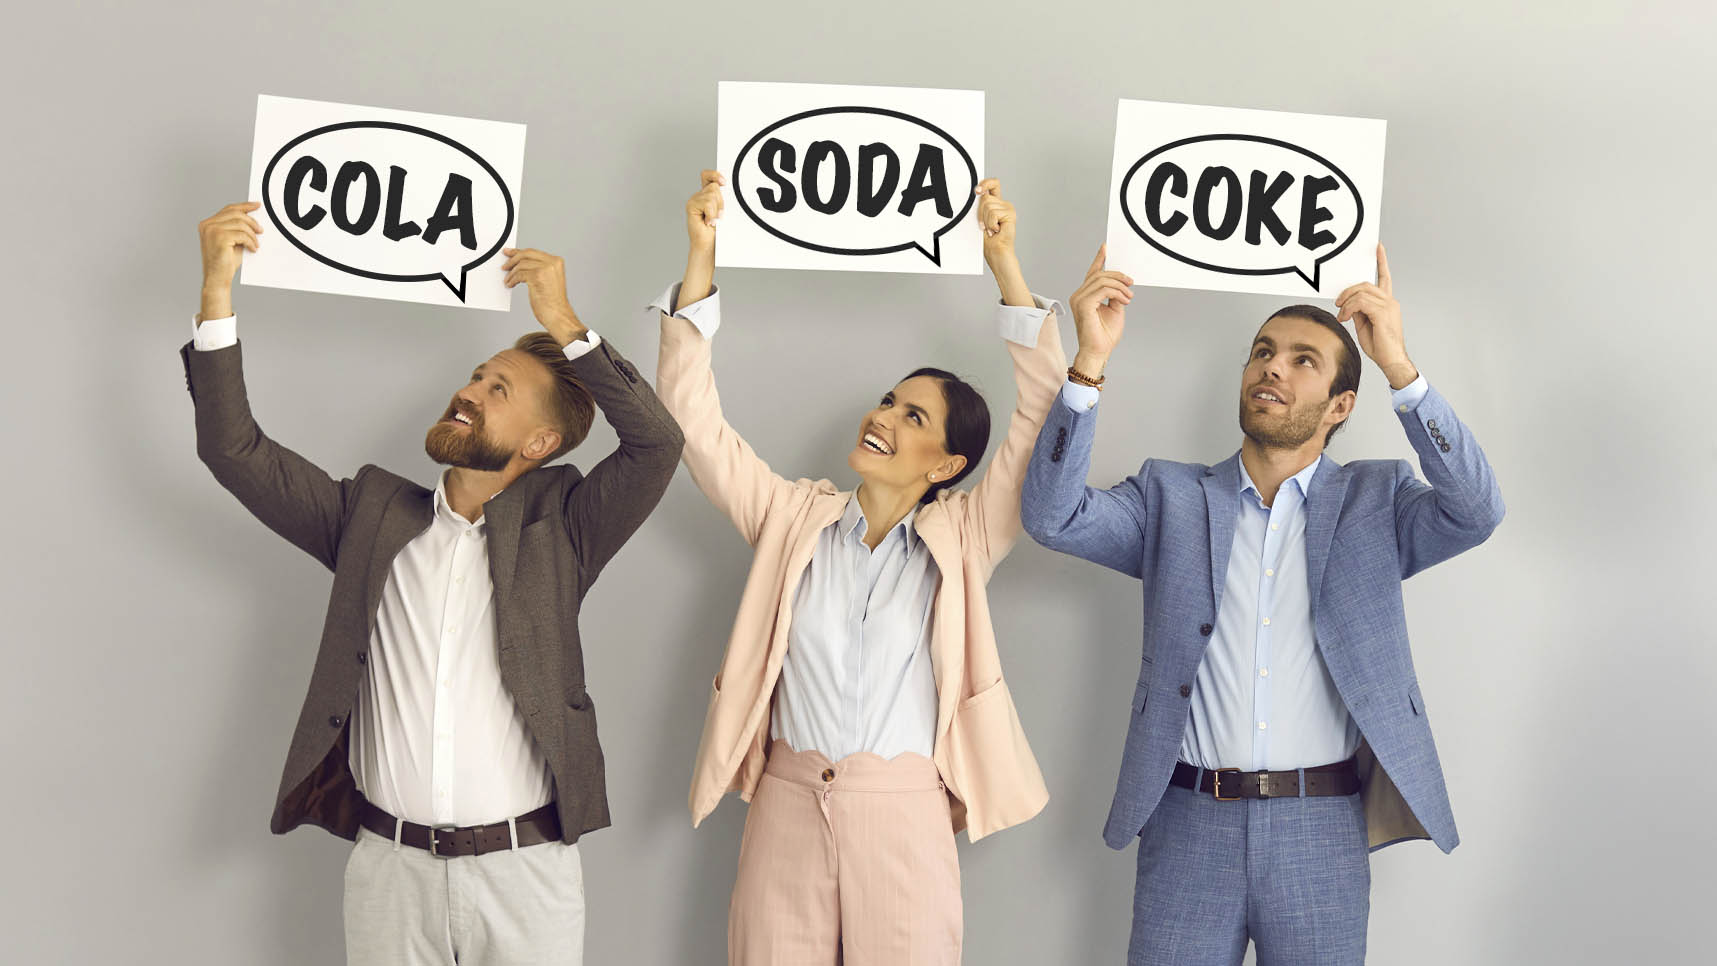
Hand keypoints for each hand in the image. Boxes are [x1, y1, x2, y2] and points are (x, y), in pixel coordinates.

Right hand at [197, 201, 261, 319]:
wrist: (217, 279)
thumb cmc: (226, 261)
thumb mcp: (232, 241)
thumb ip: (237, 228)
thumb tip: (253, 217)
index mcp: (208, 224)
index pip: (228, 209)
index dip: (244, 206)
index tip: (257, 205)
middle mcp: (207, 225)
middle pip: (236, 214)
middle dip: (252, 221)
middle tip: (261, 231)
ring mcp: (212, 230)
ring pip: (240, 224)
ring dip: (252, 235)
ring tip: (256, 244)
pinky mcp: (219, 238)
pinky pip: (242, 234)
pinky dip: (251, 242)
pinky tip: (253, 249)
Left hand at [502, 248, 584, 344]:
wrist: (558, 315)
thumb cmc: (553, 302)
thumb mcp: (547, 280)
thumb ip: (538, 269)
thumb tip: (520, 263)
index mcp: (556, 262)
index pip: (533, 252)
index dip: (518, 252)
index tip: (509, 253)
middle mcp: (552, 263)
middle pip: (526, 254)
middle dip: (512, 259)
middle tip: (504, 266)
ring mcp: (546, 269)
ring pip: (521, 264)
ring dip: (511, 273)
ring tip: (508, 280)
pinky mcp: (537, 276)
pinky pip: (519, 274)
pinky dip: (512, 280)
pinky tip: (510, 285)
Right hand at [687, 169, 723, 252]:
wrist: (709, 245)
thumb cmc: (718, 231)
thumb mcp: (723, 210)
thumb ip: (722, 198)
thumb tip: (726, 187)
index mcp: (707, 194)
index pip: (708, 176)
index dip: (715, 175)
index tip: (724, 183)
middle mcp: (699, 195)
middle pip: (714, 186)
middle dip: (721, 201)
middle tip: (719, 215)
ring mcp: (694, 200)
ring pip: (712, 194)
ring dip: (717, 209)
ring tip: (713, 220)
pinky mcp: (691, 206)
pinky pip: (707, 203)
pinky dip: (711, 214)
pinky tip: (708, 222)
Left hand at [975, 178, 1015, 262]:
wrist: (996, 252)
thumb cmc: (987, 240)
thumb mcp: (979, 219)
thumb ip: (980, 206)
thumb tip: (977, 193)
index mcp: (996, 203)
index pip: (993, 184)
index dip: (985, 183)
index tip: (977, 191)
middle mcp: (1003, 204)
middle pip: (985, 197)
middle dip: (980, 213)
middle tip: (985, 226)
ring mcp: (1008, 208)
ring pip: (988, 205)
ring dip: (985, 220)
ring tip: (991, 229)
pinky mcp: (1010, 214)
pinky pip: (993, 213)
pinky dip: (991, 224)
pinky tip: (996, 230)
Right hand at [1069, 245, 1132, 374]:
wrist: (1098, 351)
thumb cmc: (1104, 335)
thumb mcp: (1116, 310)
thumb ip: (1116, 295)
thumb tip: (1122, 284)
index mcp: (1085, 295)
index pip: (1092, 273)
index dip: (1099, 259)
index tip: (1106, 247)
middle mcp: (1079, 295)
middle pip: (1099, 274)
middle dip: (1118, 276)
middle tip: (1131, 283)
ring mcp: (1079, 299)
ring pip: (1102, 280)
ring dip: (1120, 286)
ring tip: (1129, 297)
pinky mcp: (1083, 305)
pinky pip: (1103, 290)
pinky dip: (1117, 293)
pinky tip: (1124, 300)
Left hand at [1335, 243, 1416, 388]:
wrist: (1391, 360)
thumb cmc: (1379, 345)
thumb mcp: (1364, 324)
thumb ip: (1359, 310)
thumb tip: (1349, 303)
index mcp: (1387, 302)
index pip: (1384, 277)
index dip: (1381, 261)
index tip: (1378, 247)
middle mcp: (1390, 301)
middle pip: (1365, 284)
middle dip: (1347, 291)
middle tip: (1338, 303)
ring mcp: (1388, 306)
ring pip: (1361, 293)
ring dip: (1346, 302)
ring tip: (1342, 315)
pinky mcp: (1383, 313)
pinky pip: (1360, 303)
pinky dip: (1349, 309)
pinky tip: (1345, 318)